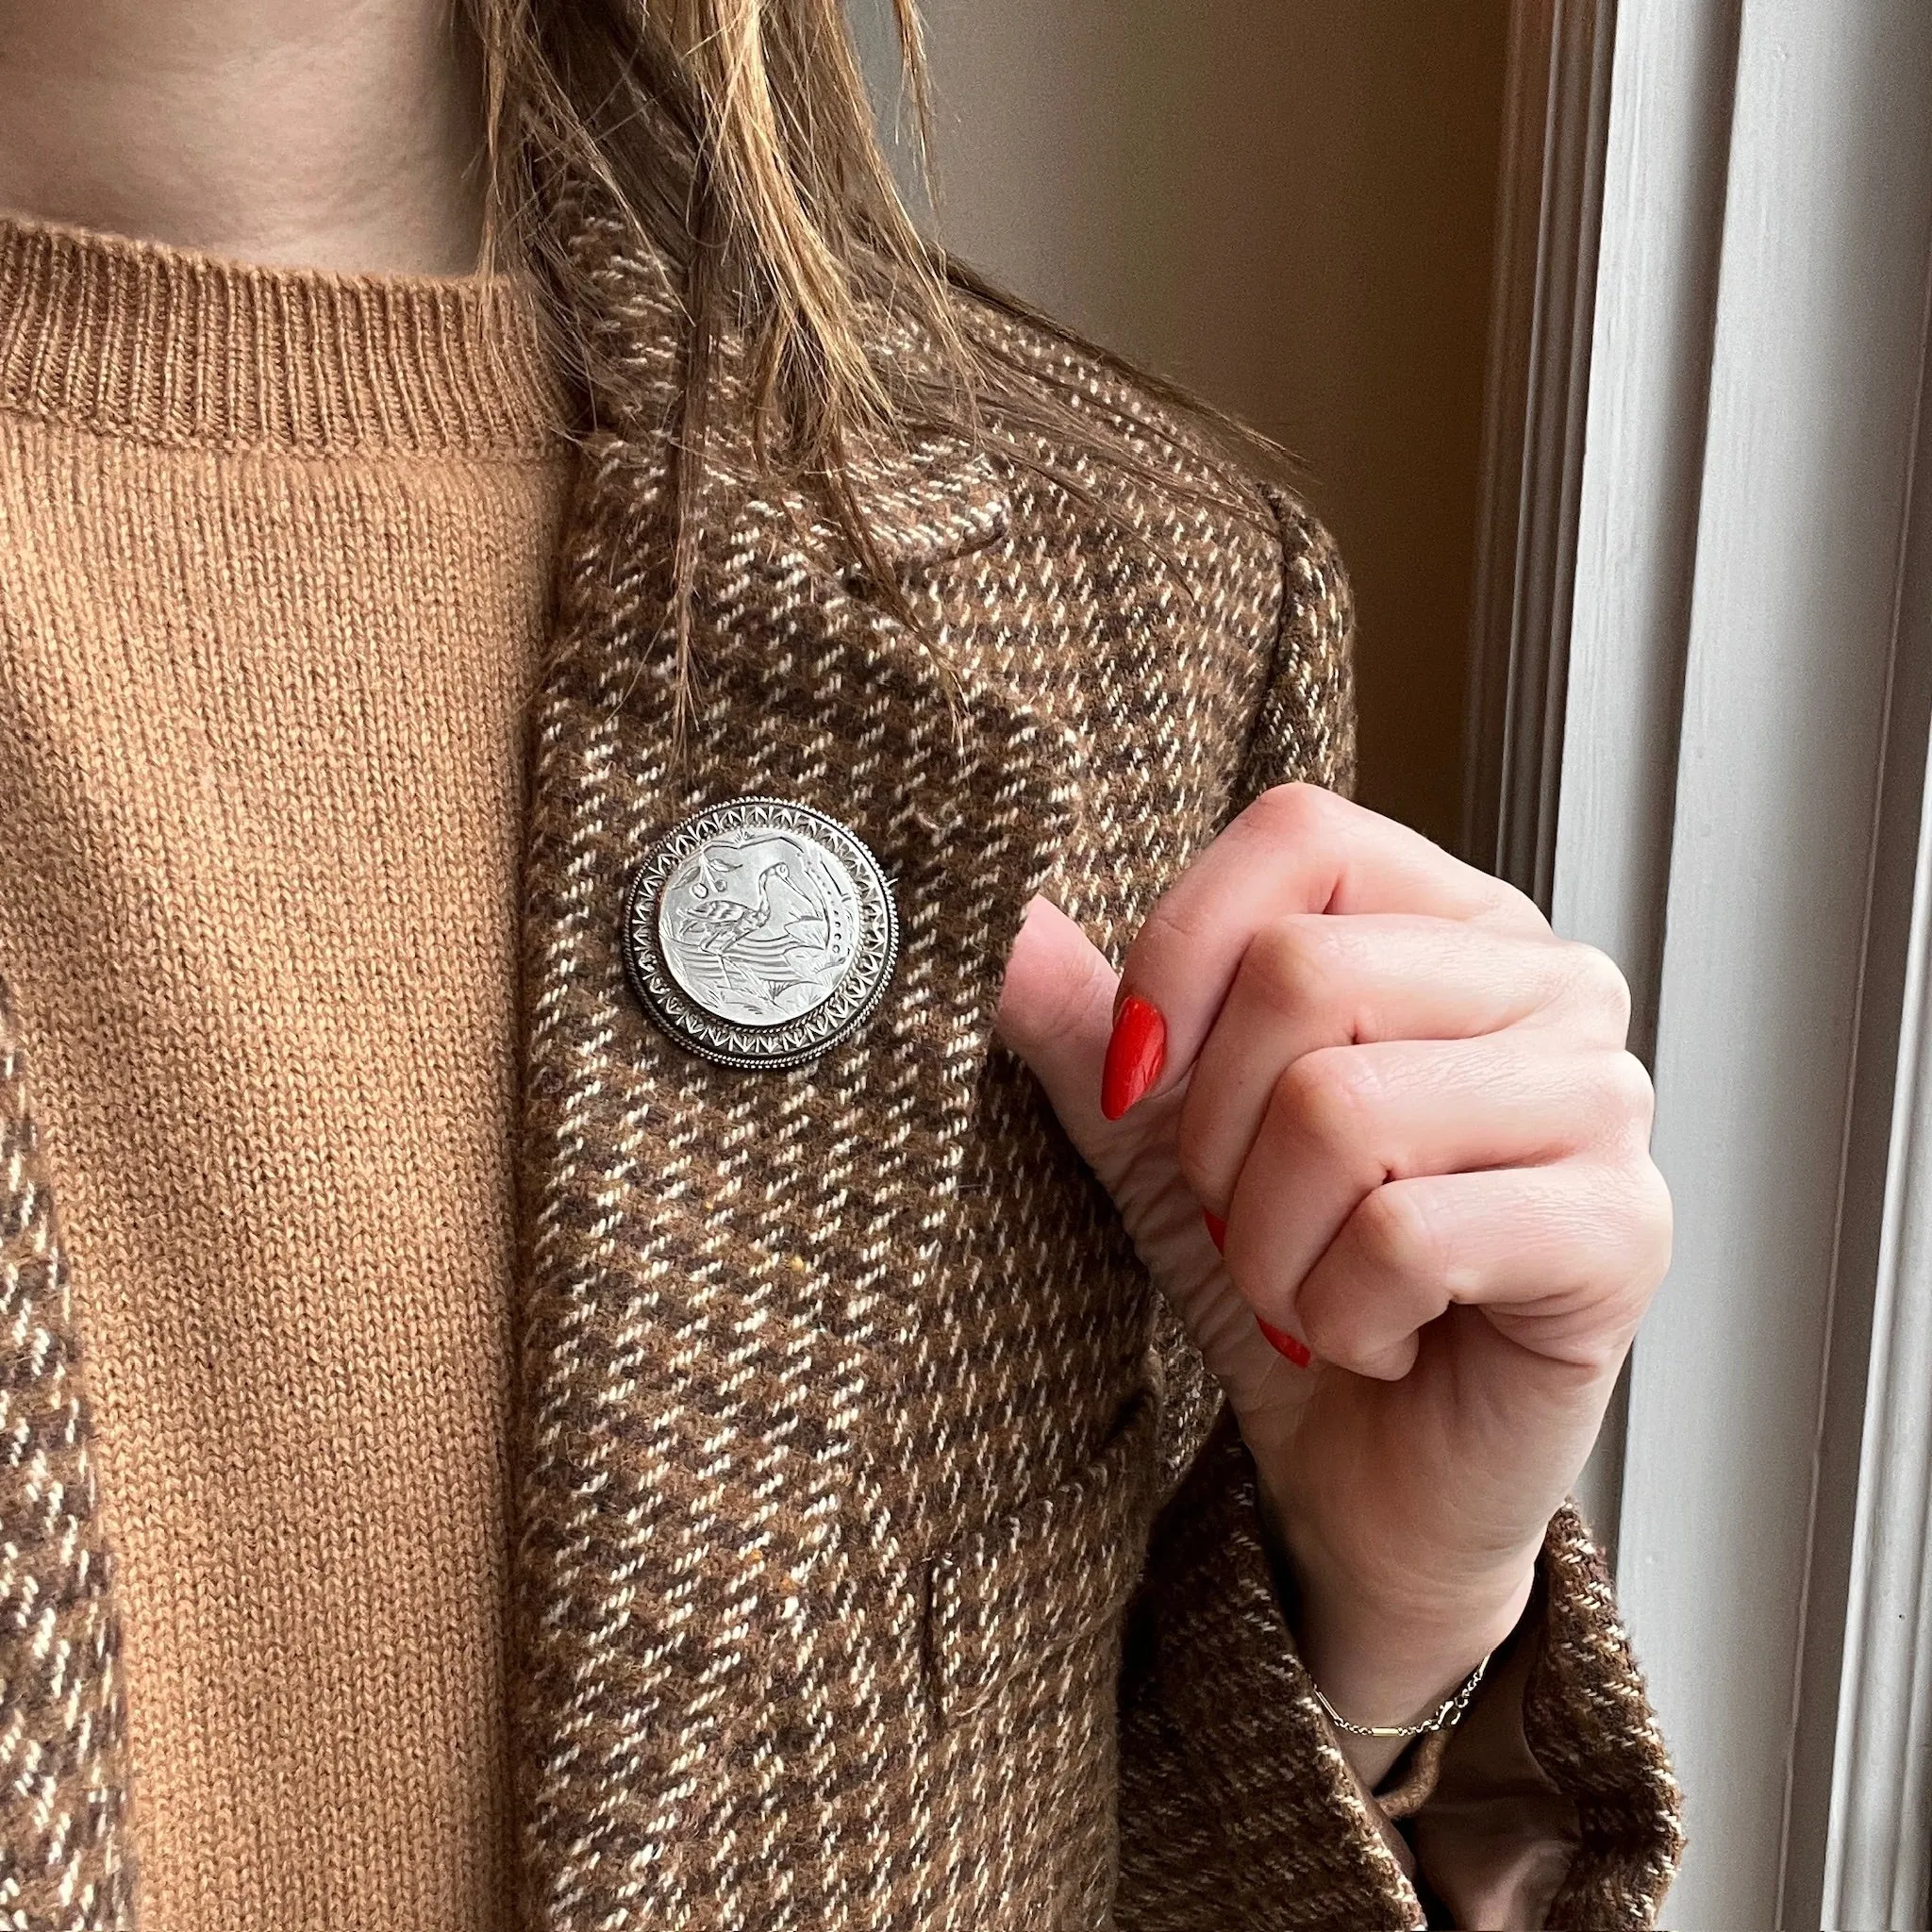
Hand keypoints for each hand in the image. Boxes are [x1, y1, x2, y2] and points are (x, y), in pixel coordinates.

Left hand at [995, 784, 1669, 1783]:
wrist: (1378, 1480)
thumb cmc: (1292, 1283)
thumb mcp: (1162, 1140)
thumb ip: (1092, 1021)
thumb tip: (997, 913)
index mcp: (1448, 924)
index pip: (1299, 835)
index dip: (1178, 954)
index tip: (1141, 1077)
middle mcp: (1549, 983)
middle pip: (1301, 973)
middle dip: (1216, 1136)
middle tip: (1249, 1219)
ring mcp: (1604, 1100)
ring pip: (1342, 1107)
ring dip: (1271, 1242)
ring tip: (1309, 1291)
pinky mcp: (1623, 1230)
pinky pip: (1404, 1234)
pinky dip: (1340, 1314)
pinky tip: (1378, 1338)